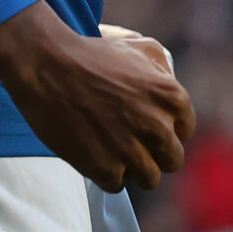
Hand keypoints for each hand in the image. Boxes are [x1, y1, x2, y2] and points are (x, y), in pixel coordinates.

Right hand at [0, 1, 193, 191]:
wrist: (47, 66)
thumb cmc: (91, 54)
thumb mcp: (138, 46)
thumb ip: (162, 69)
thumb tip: (168, 87)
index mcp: (172, 97)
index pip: (185, 131)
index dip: (166, 129)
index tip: (146, 126)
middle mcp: (158, 127)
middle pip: (172, 160)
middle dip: (153, 153)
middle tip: (130, 142)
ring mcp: (132, 151)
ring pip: (149, 180)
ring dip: (133, 169)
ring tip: (114, 152)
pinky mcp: (105, 169)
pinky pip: (117, 185)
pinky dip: (106, 174)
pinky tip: (94, 153)